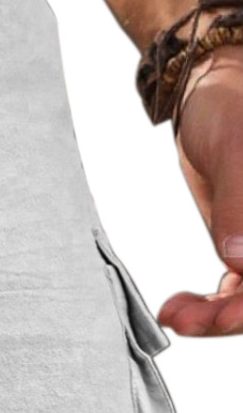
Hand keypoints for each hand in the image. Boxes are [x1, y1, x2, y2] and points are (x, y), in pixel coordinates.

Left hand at [158, 43, 242, 336]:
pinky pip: (239, 293)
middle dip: (239, 316)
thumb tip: (242, 263)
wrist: (211, 92)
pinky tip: (177, 308)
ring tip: (176, 314)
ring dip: (219, 317)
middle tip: (190, 319)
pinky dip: (210, 307)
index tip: (230, 313)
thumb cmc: (233, 106)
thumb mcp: (237, 148)